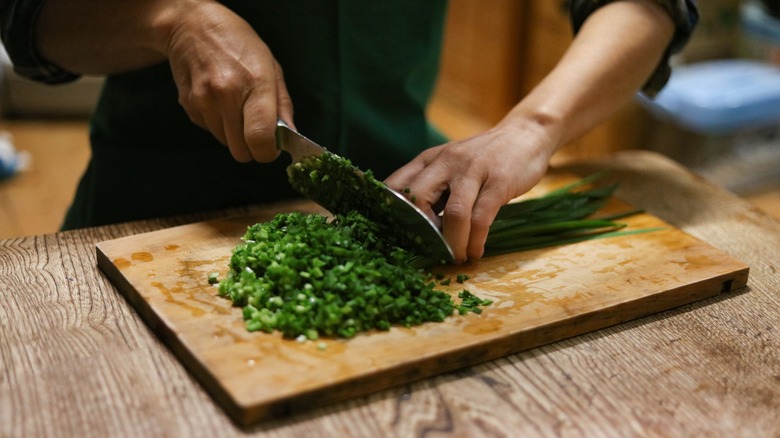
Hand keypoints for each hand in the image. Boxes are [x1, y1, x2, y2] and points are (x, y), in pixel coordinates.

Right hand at [165, 2, 293, 161]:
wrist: (192, 26)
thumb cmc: (239, 44)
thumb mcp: (271, 66)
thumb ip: (283, 104)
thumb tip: (289, 135)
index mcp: (255, 82)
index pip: (260, 139)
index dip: (268, 152)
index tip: (271, 147)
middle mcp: (226, 94)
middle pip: (241, 152)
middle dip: (251, 147)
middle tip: (256, 130)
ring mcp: (203, 101)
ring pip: (225, 143)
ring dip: (234, 134)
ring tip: (235, 106)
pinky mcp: (188, 106)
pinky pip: (210, 131)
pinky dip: (218, 123)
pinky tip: (218, 100)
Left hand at [385, 116, 558, 262]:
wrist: (525, 134)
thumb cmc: (484, 157)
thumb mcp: (451, 164)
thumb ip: (433, 186)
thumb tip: (412, 224)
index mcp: (429, 159)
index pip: (396, 185)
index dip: (389, 213)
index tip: (395, 238)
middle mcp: (446, 162)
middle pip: (417, 198)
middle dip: (418, 231)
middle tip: (426, 251)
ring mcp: (473, 171)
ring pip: (453, 213)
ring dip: (452, 243)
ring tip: (455, 258)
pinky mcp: (499, 182)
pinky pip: (481, 218)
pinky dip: (475, 241)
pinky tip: (474, 252)